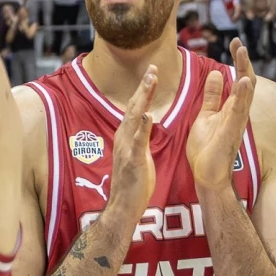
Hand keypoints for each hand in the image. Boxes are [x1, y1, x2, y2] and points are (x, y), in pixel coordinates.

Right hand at [107, 67, 158, 228]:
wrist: (123, 207)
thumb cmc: (133, 185)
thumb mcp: (137, 156)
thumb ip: (140, 138)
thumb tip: (146, 124)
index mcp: (126, 137)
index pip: (134, 108)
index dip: (143, 90)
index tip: (152, 73)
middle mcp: (123, 138)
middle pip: (133, 107)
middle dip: (143, 86)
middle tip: (152, 68)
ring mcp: (126, 149)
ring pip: (133, 118)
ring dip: (142, 98)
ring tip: (150, 81)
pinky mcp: (133, 160)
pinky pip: (138, 141)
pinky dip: (142, 126)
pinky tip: (148, 114)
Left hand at [187, 39, 254, 192]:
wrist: (206, 174)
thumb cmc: (207, 147)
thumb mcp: (206, 115)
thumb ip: (212, 96)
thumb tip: (218, 74)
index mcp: (229, 107)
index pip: (237, 79)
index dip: (237, 61)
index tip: (234, 42)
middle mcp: (236, 113)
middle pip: (244, 83)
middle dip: (242, 62)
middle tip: (239, 43)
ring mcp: (235, 122)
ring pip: (244, 95)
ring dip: (244, 74)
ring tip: (243, 55)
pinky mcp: (230, 132)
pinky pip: (238, 112)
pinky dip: (241, 97)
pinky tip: (244, 83)